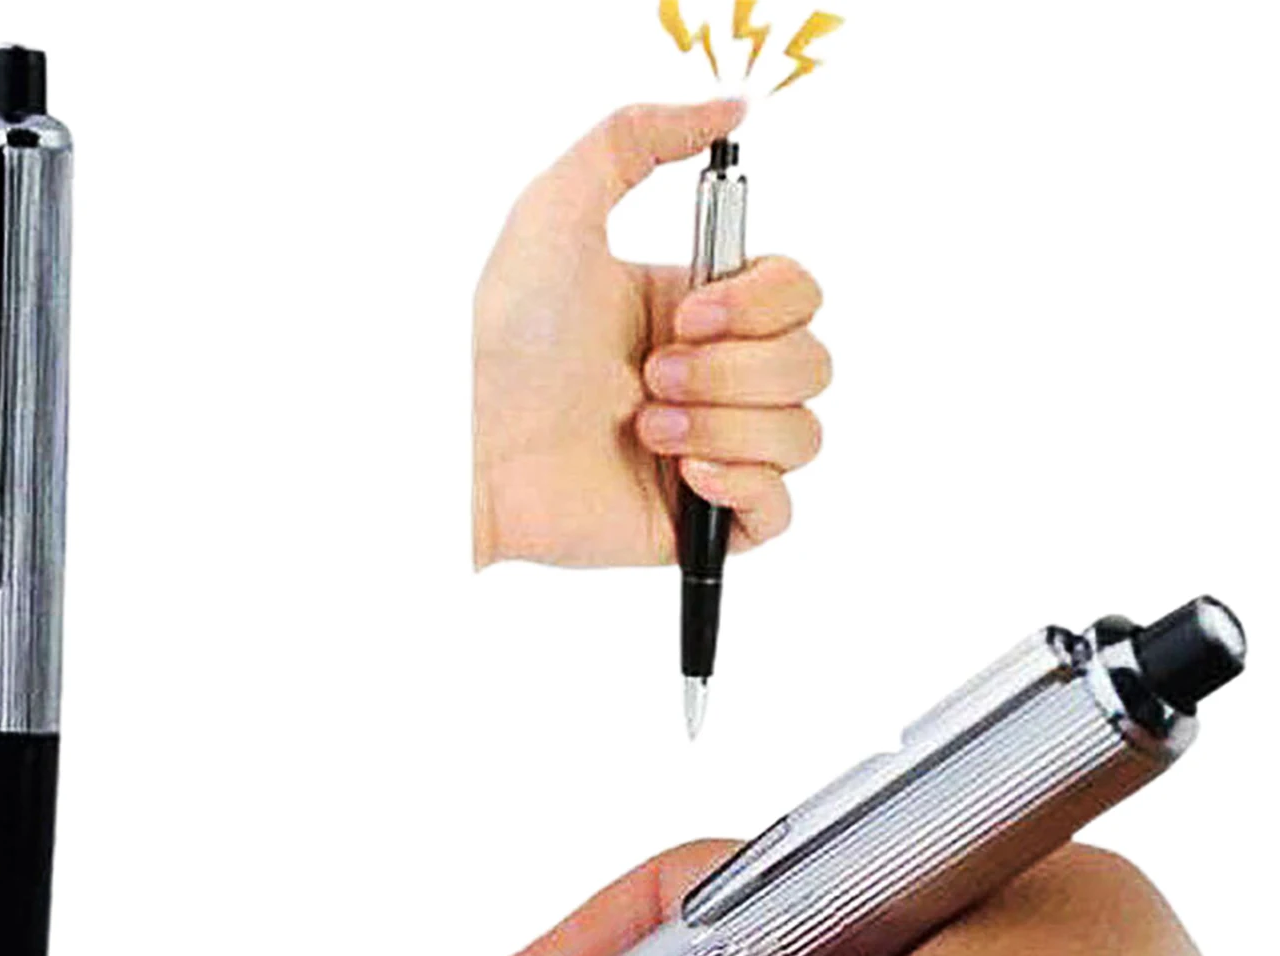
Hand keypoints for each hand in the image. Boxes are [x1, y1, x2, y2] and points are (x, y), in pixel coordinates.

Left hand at [473, 102, 828, 568]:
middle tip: (649, 377)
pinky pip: (779, 512)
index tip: (689, 312)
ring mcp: (711, 451)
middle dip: (733, 370)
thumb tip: (728, 106)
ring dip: (725, 425)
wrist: (472, 447)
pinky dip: (744, 488)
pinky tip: (683, 474)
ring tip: (644, 430)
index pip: (798, 295)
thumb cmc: (502, 341)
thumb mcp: (556, 209)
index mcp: (696, 311)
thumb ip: (636, 138)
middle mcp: (712, 379)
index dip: (762, 303)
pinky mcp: (701, 522)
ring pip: (802, 435)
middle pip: (811, 363)